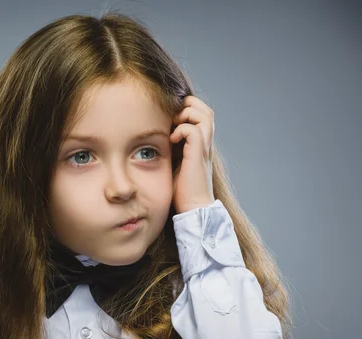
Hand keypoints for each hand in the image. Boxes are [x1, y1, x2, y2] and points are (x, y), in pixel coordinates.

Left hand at [170, 95, 214, 213]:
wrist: (193, 208)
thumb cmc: (182, 191)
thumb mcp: (175, 163)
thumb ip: (172, 149)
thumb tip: (155, 139)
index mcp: (200, 144)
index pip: (202, 114)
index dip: (188, 109)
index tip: (170, 119)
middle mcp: (205, 143)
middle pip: (206, 110)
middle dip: (189, 107)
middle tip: (172, 118)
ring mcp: (204, 148)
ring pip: (205, 115)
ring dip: (187, 115)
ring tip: (173, 127)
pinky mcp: (198, 155)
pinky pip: (194, 130)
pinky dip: (182, 129)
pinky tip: (172, 140)